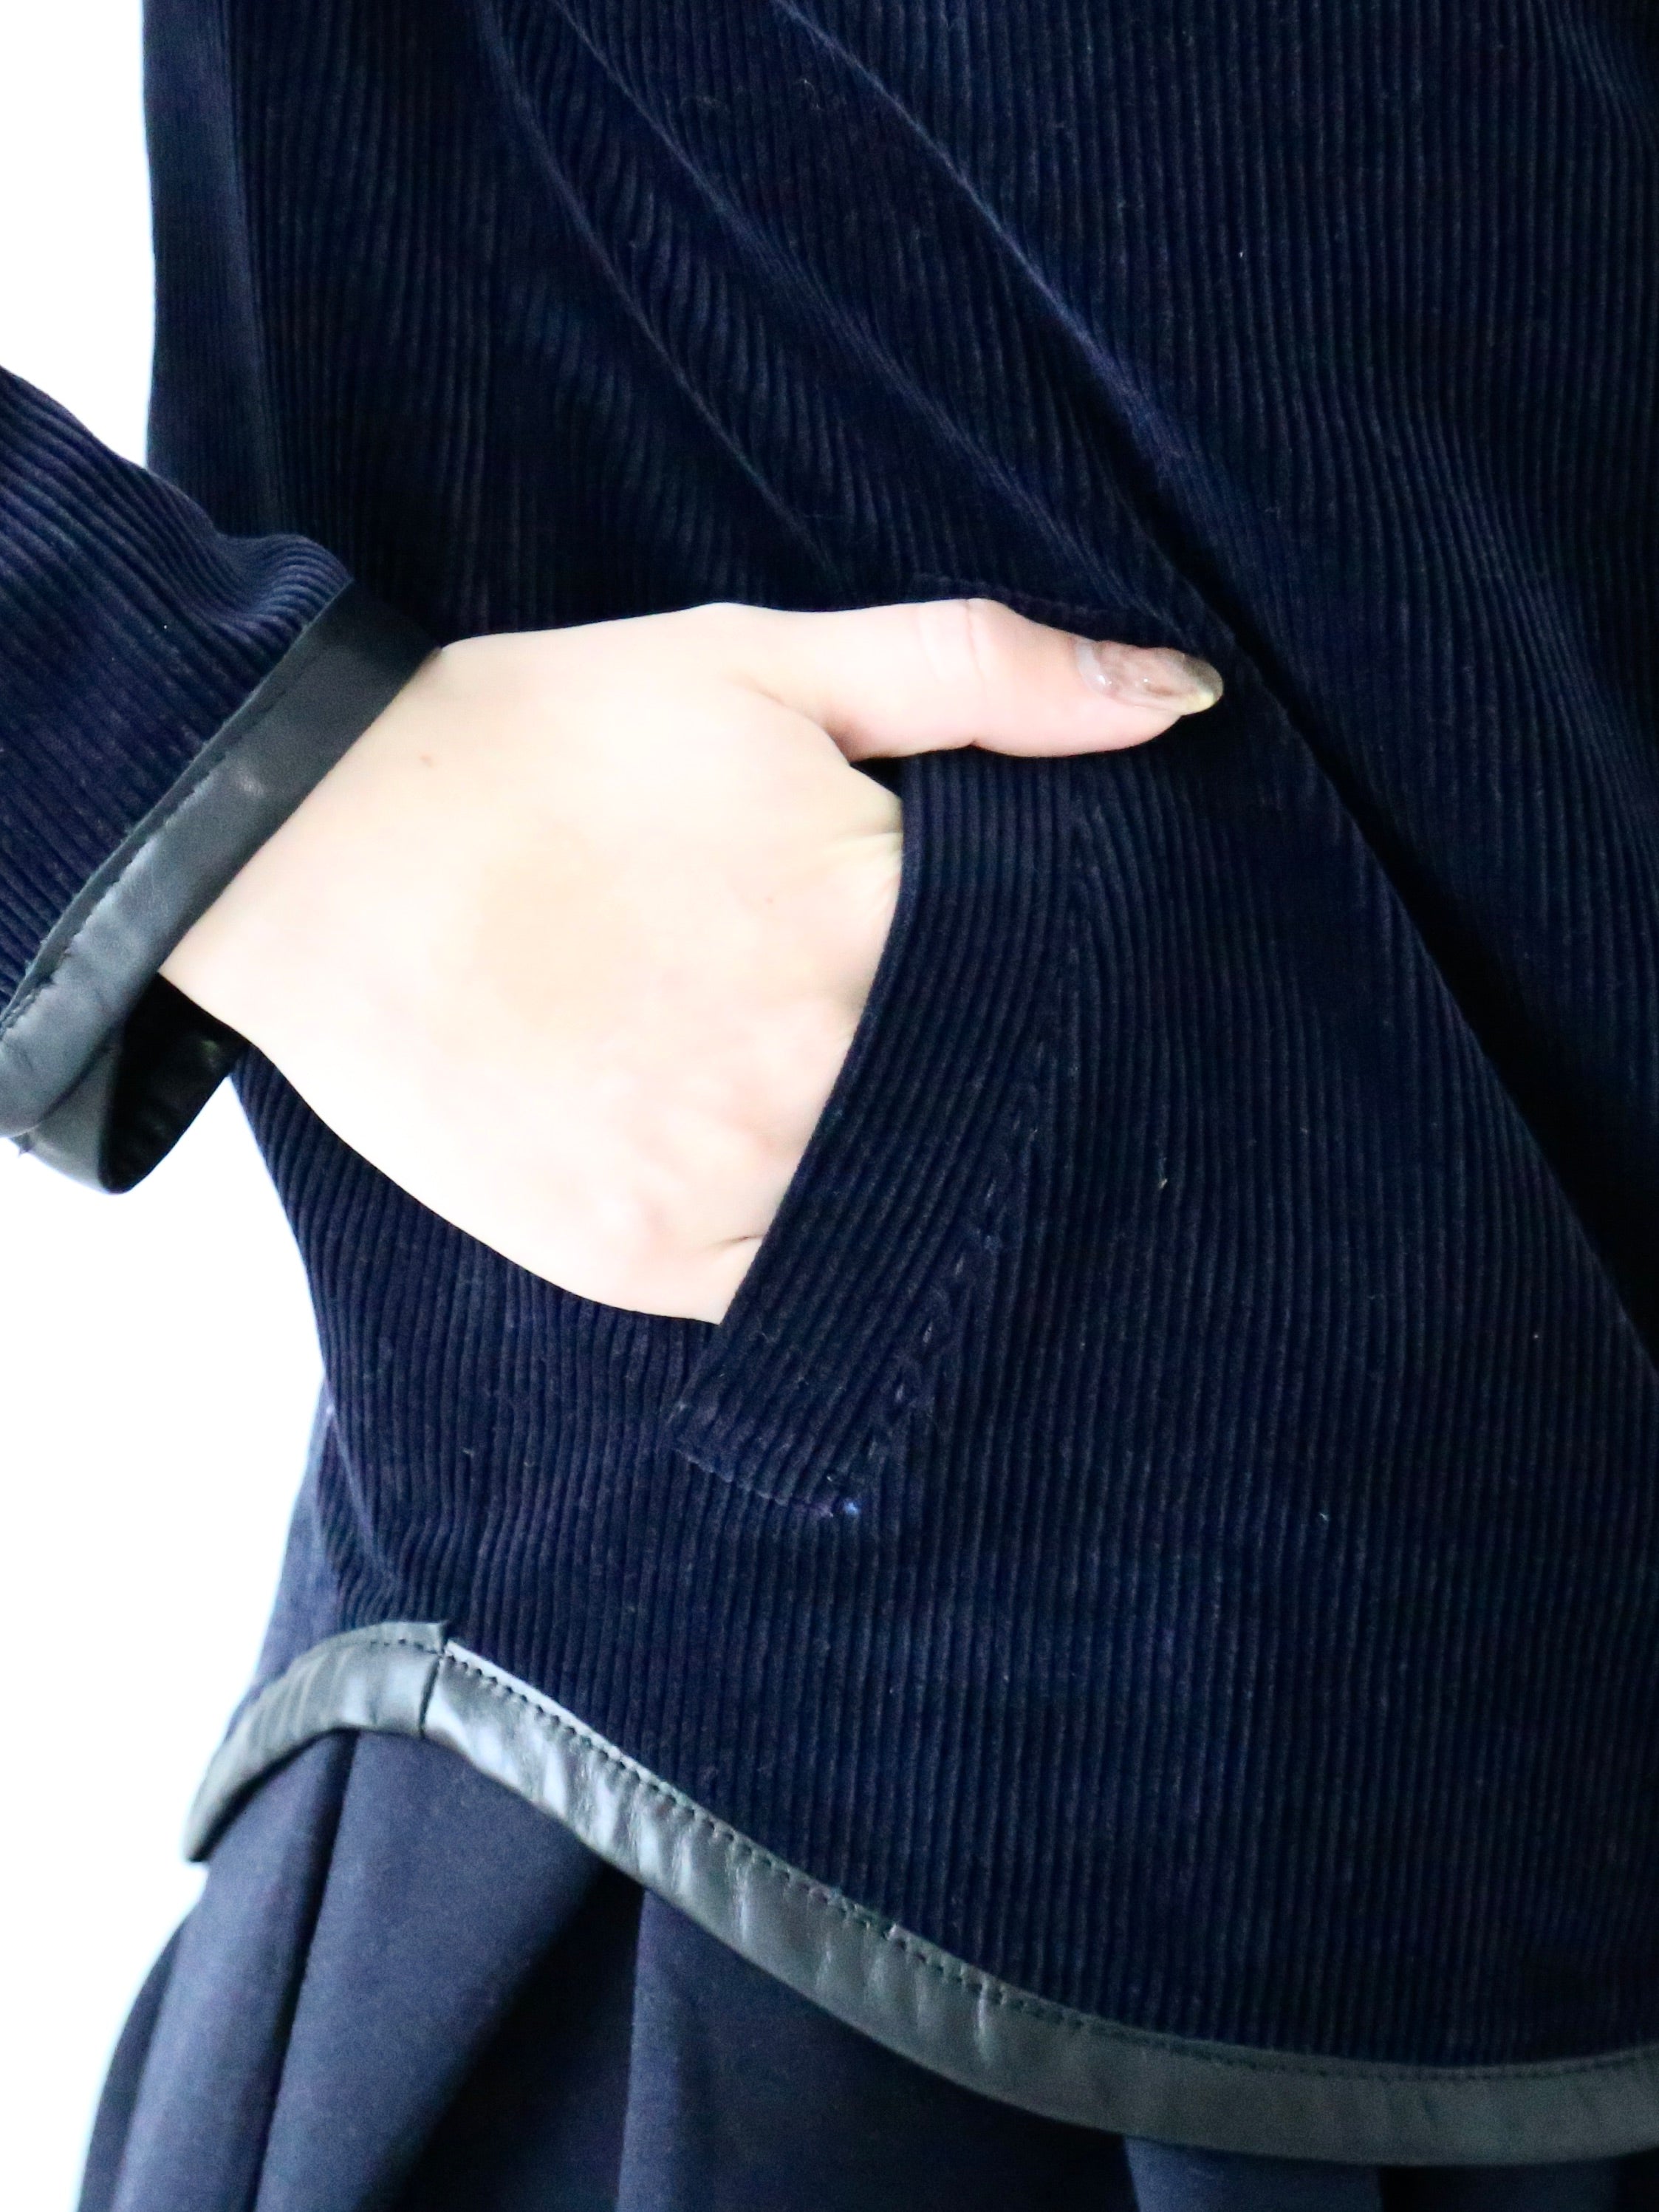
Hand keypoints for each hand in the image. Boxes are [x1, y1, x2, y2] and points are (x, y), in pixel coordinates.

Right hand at [162, 597, 1221, 1319]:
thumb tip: (1179, 696)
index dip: (1083, 988)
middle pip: (986, 1111)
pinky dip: (827, 1250)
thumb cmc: (544, 742)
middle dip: (1015, 1086)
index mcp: (858, 918)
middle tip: (1034, 1068)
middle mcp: (806, 1070)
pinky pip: (792, 1290)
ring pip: (901, 1214)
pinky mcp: (642, 1260)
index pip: (1053, 989)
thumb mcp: (761, 663)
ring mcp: (722, 1182)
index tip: (1095, 986)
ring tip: (925, 1129)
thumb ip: (981, 673)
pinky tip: (828, 1195)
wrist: (317, 852)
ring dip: (931, 1177)